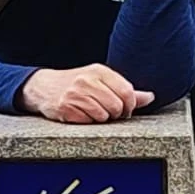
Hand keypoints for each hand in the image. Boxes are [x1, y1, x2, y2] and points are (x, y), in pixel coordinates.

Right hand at [19, 64, 153, 123]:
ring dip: (101, 119)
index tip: (124, 110)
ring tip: (93, 113)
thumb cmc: (77, 84)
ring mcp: (75, 94)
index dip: (130, 106)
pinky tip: (81, 115)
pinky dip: (88, 122)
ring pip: (103, 116)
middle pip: (117, 106)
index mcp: (99, 71)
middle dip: (116, 115)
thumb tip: (150, 97)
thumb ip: (125, 90)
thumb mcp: (101, 81)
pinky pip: (87, 122)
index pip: (127, 92)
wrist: (43, 87)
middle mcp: (87, 80)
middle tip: (109, 113)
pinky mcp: (65, 107)